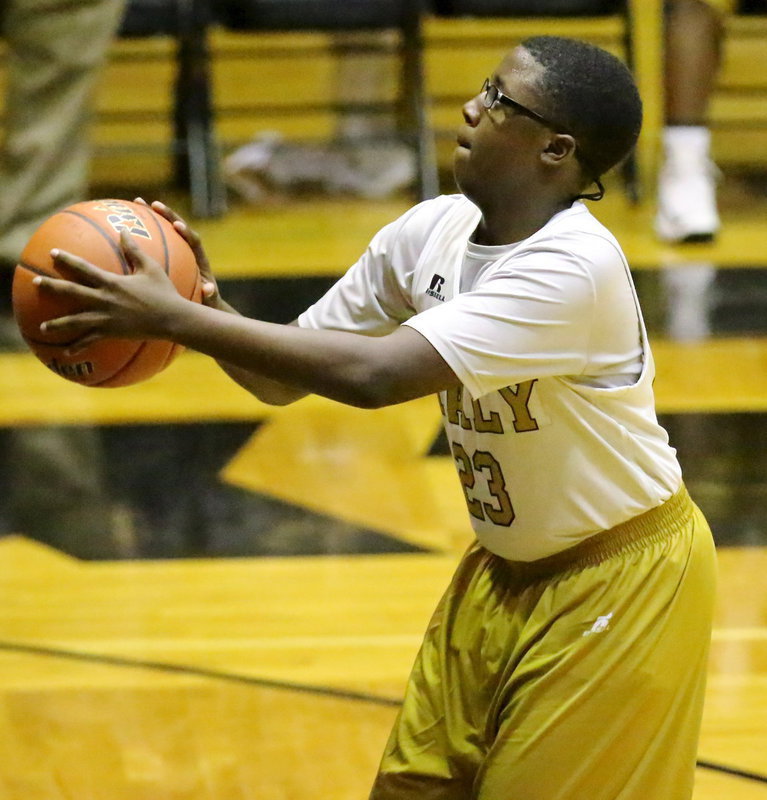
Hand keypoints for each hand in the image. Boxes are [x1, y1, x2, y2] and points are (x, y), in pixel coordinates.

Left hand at [36, 229, 189, 351]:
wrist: (172, 318)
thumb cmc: (164, 292)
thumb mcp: (151, 268)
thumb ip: (134, 250)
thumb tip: (124, 230)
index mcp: (112, 282)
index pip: (83, 268)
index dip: (67, 260)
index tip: (53, 253)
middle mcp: (105, 299)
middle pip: (71, 292)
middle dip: (51, 286)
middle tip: (35, 283)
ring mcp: (106, 318)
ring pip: (76, 320)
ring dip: (57, 324)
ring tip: (42, 326)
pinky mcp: (112, 332)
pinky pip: (90, 340)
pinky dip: (78, 347)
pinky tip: (66, 353)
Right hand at [135, 197, 222, 308]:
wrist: (201, 304)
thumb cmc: (205, 303)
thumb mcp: (207, 301)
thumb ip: (209, 294)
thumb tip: (208, 289)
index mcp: (199, 260)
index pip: (194, 241)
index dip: (186, 232)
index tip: (177, 225)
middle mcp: (188, 252)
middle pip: (178, 227)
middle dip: (167, 215)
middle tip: (153, 204)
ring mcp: (177, 251)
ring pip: (164, 230)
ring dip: (152, 217)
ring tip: (136, 203)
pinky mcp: (166, 255)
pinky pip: (153, 241)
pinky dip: (141, 233)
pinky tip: (123, 226)